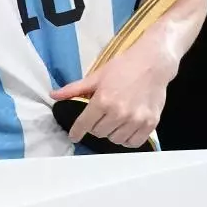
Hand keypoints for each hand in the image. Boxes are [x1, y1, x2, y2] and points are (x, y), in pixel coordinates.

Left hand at [49, 42, 177, 148]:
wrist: (152, 63)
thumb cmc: (124, 67)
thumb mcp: (97, 76)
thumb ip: (75, 89)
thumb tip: (53, 95)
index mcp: (103, 101)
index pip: (84, 124)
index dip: (76, 132)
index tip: (74, 136)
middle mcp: (119, 113)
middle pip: (99, 133)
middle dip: (95, 127)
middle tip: (100, 117)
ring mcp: (136, 120)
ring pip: (115, 140)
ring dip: (111, 133)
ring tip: (114, 121)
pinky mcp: (150, 124)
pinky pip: (133, 143)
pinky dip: (127, 139)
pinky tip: (125, 129)